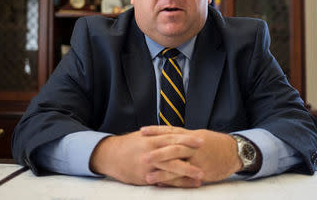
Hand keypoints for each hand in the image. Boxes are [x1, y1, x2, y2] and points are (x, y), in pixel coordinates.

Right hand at [89, 129, 203, 186]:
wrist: (110, 156)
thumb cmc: (129, 144)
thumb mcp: (143, 136)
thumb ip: (159, 135)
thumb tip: (176, 132)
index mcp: (151, 139)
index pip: (173, 137)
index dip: (187, 139)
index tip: (201, 140)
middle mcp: (150, 151)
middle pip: (174, 152)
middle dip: (191, 154)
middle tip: (206, 155)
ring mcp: (148, 165)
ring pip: (170, 168)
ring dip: (187, 172)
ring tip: (201, 175)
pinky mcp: (145, 177)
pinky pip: (163, 181)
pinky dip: (175, 183)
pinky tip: (186, 185)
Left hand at [141, 126, 242, 183]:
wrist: (235, 151)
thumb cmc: (216, 144)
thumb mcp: (200, 136)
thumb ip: (184, 137)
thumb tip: (168, 135)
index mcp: (190, 135)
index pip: (171, 131)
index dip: (156, 131)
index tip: (142, 131)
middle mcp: (193, 146)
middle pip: (173, 147)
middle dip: (157, 152)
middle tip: (142, 157)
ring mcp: (198, 159)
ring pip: (178, 164)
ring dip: (162, 171)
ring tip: (148, 177)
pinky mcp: (202, 171)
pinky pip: (186, 177)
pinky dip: (174, 181)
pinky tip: (164, 185)